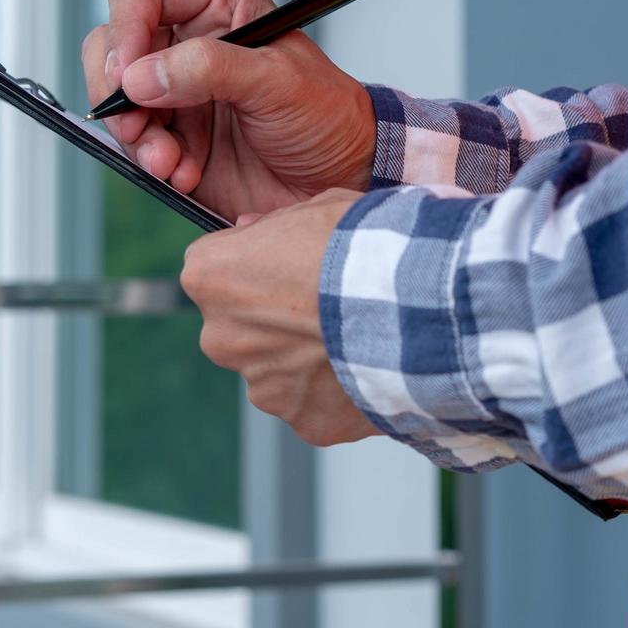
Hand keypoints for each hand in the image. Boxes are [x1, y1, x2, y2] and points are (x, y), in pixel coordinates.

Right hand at [81, 0, 375, 221]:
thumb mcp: (278, 81)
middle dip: (117, 90)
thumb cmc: (326, 115)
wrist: (342, 176)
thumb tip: (140, 76)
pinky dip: (151, 161)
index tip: (129, 75)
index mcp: (217, 5)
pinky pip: (135, 142)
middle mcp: (189, 42)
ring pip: (115, 99)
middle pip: (112, 46)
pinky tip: (185, 173)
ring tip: (170, 162)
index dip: (126, 26)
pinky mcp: (174, 134)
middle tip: (137, 125)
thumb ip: (210, 69)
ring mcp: (177, 90)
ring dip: (135, 135)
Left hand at [181, 190, 379, 446]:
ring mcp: (262, 386)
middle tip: (327, 304)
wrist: (417, 304)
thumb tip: (252, 231)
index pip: (213, 269)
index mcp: (211, 276)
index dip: (255, 265)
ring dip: (307, 358)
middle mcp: (221, 337)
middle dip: (274, 319)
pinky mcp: (303, 420)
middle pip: (240, 328)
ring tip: (358, 337)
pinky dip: (337, 391)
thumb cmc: (365, 245)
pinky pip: (315, 403)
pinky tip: (370, 367)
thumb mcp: (318, 207)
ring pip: (278, 370)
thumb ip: (275, 225)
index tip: (290, 264)